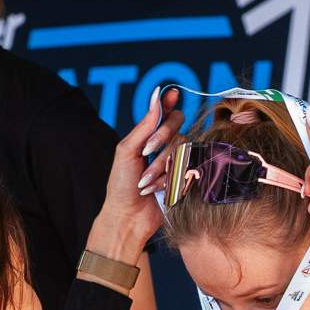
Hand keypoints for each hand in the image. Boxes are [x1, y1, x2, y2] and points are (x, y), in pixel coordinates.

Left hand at [86, 86, 182, 268]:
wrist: (128, 217)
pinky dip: (168, 179)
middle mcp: (166, 146)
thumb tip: (156, 95)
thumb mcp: (127, 151)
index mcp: (149, 137)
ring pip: (181, 149)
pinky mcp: (187, 178)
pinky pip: (187, 168)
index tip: (171, 93)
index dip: (170, 101)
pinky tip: (155, 190)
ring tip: (144, 183)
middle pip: (178, 126)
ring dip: (160, 167)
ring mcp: (178, 161)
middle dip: (161, 139)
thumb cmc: (122, 185)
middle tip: (145, 152)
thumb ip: (144, 125)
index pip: (165, 112)